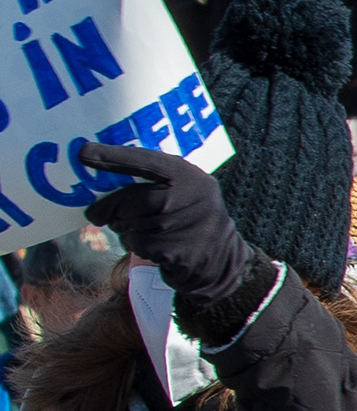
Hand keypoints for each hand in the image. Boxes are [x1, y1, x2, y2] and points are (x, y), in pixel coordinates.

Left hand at [82, 144, 251, 304]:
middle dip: (110, 208)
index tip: (83, 153)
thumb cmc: (192, 216)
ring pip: (127, 223)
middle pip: (127, 199)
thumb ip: (157, 179)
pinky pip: (135, 244)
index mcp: (188, 176)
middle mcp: (185, 197)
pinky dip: (135, 245)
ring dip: (124, 228)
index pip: (144, 161)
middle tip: (101, 213)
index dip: (112, 157)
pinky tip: (151, 245)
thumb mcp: (186, 189)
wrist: (220, 257)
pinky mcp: (171, 250)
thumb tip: (104, 175)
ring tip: (142, 230)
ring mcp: (179, 225)